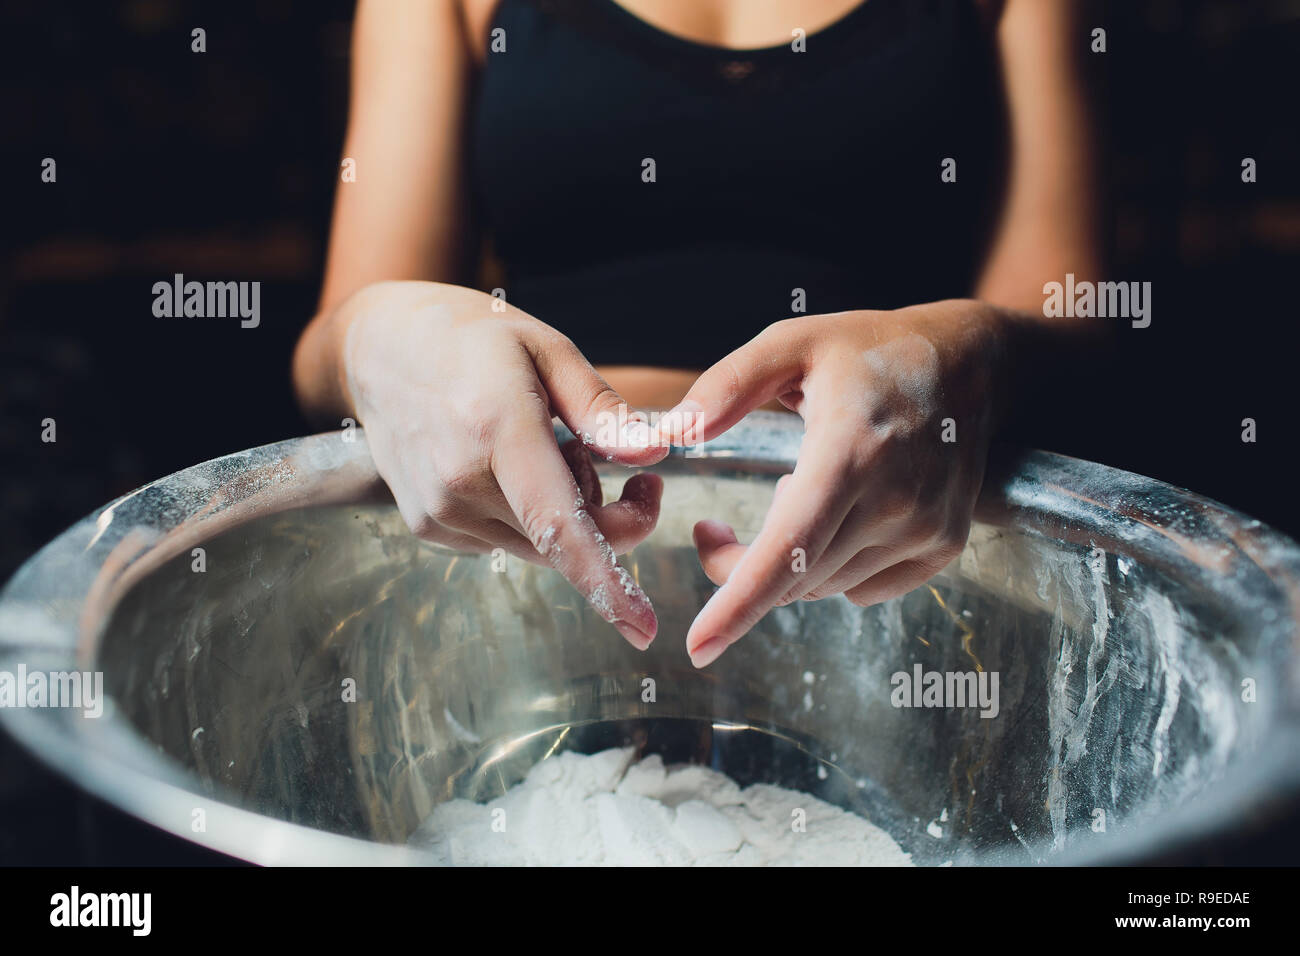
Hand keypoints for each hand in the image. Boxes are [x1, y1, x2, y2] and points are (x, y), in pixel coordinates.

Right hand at [342, 281, 667, 648]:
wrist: (381, 347)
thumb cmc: (474, 339)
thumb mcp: (548, 349)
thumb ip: (603, 408)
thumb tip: (654, 453)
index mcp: (498, 430)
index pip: (559, 524)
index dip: (606, 581)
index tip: (642, 627)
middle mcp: (462, 483)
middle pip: (565, 541)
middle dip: (616, 520)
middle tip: (639, 477)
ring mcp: (439, 511)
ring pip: (538, 546)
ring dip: (567, 514)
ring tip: (548, 448)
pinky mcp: (428, 527)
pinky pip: (506, 542)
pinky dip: (529, 516)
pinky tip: (511, 465)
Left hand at [654, 300, 1008, 666]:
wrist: (966, 364)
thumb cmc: (868, 351)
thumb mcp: (791, 342)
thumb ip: (726, 384)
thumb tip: (672, 432)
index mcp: (851, 452)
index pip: (790, 551)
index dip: (740, 604)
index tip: (698, 646)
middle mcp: (895, 502)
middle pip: (794, 579)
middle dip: (737, 569)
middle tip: (712, 531)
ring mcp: (925, 531)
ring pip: (824, 588)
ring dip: (787, 565)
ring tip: (792, 494)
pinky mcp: (942, 548)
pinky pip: (861, 590)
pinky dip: (831, 568)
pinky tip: (837, 513)